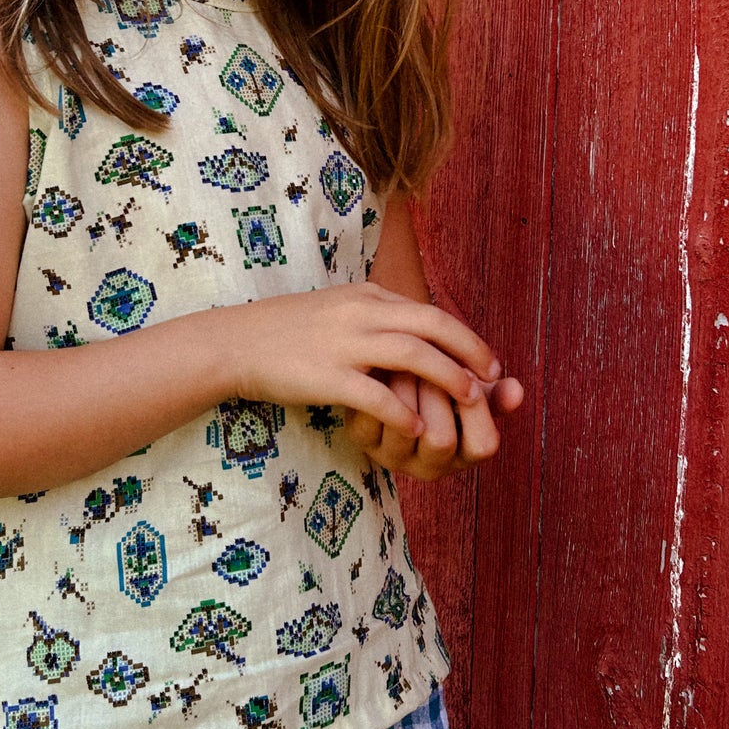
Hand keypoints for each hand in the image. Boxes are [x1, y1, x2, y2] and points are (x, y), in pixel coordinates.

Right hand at [229, 284, 502, 443]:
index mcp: (367, 297)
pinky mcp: (327, 375)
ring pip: (413, 355)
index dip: (464, 336)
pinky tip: (419, 431)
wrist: (235, 343)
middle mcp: (362, 313)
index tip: (486, 359)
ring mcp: (345, 343)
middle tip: (493, 377)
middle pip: (433, 325)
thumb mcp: (337, 308)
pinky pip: (376, 394)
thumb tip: (410, 328)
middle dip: (470, 351)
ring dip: (448, 378)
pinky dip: (403, 412)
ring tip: (470, 400)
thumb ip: (374, 315)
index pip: (429, 312)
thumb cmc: (286, 331)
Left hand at [345, 368, 524, 480]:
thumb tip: (517, 389)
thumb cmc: (445, 385)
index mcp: (463, 456)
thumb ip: (496, 392)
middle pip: (441, 439)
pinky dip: (376, 387)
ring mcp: (392, 457)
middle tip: (432, 358)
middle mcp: (428, 467)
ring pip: (402, 427)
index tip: (470, 372)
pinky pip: (368, 418)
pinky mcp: (361, 440)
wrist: (397, 377)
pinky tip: (383, 364)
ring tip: (406, 357)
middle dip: (439, 392)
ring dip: (407, 384)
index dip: (479, 407)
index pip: (483, 445)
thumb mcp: (473, 389)